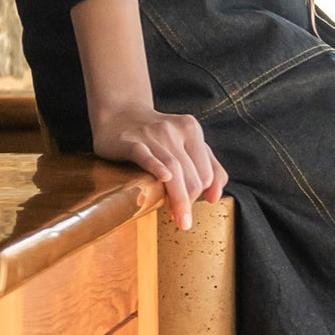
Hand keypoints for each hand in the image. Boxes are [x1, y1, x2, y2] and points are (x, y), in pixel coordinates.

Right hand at [92, 104, 226, 230]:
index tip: (187, 210)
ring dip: (179, 198)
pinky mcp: (130, 141)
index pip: (206, 173)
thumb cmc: (157, 136)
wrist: (120, 115)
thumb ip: (208, 167)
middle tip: (182, 220)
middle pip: (192, 175)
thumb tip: (215, 198)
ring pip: (174, 169)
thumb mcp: (187, 144)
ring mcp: (153, 134)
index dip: (200, 196)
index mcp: (192, 130)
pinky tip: (165, 178)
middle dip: (189, 202)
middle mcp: (175, 130)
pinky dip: (157, 166)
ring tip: (178, 219)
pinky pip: (145, 155)